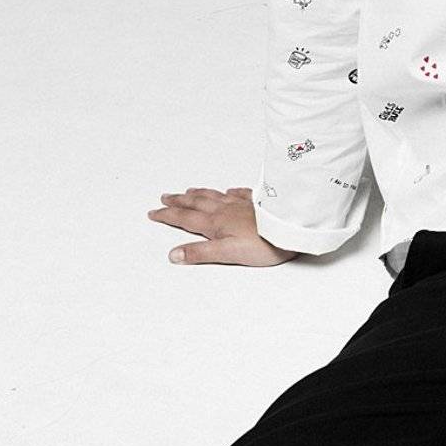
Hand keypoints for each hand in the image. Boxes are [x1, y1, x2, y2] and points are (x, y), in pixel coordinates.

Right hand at [147, 186, 298, 265]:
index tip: (154, 212)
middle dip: (179, 201)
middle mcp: (226, 210)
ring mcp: (242, 204)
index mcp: (216, 223)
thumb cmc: (263, 243)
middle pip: (197, 203)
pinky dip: (230, 192)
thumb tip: (174, 254)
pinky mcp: (258, 202)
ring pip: (215, 196)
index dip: (168, 216)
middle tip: (165, 197)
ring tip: (189, 191)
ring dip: (199, 194)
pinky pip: (240, 194)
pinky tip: (229, 190)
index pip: (186, 218)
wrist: (292, 228)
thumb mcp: (227, 254)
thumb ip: (200, 253)